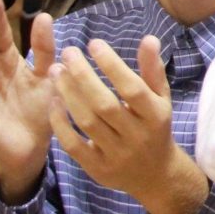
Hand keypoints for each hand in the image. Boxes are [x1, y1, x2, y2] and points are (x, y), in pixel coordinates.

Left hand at [49, 37, 206, 213]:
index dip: (112, 65)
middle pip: (105, 104)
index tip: (94, 43)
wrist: (154, 174)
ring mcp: (116, 155)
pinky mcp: (97, 169)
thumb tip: (148, 38)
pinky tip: (53, 100)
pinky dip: (60, 122)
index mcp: (155, 115)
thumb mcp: (161, 97)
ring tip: (56, 70)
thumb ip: (152, 69)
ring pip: (87, 122)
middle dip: (83, 76)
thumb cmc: (155, 126)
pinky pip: (73, 145)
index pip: (132, 88)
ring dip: (68, 94)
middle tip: (68, 52)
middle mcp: (137, 136)